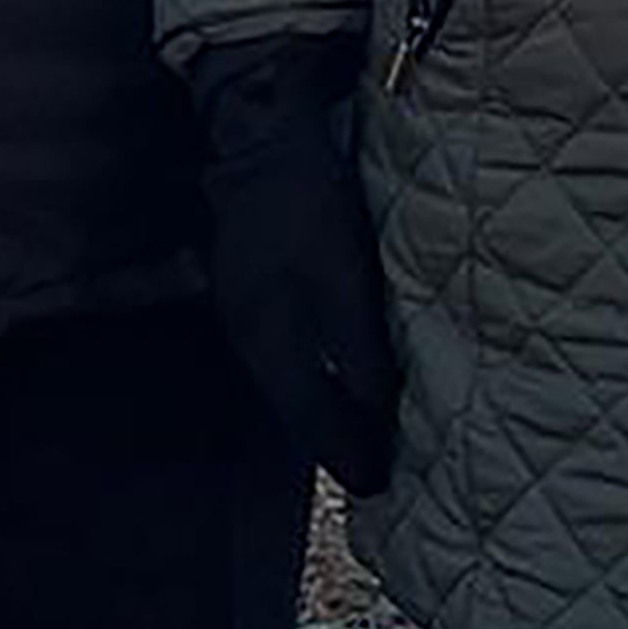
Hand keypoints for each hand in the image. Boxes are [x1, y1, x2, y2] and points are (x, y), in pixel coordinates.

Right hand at [195, 36, 400, 489]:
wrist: (263, 142)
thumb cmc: (309, 205)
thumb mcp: (342, 274)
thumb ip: (358, 341)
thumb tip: (377, 406)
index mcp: (270, 339)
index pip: (308, 417)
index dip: (344, 452)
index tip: (376, 487)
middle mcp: (253, 334)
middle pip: (296, 405)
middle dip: (334, 440)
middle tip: (374, 473)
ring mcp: (250, 307)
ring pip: (291, 378)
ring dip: (325, 409)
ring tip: (363, 433)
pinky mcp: (257, 283)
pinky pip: (289, 349)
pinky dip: (316, 373)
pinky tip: (339, 372)